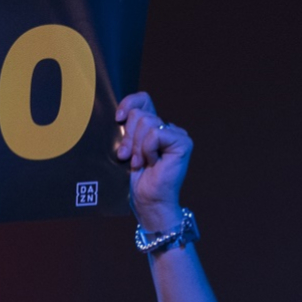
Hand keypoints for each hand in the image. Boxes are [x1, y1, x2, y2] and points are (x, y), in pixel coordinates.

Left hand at [114, 92, 191, 233]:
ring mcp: (177, 134)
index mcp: (154, 127)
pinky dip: (148, 149)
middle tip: (129, 158)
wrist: (149, 202)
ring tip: (140, 163)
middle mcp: (167, 128)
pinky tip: (153, 163)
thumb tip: (120, 115)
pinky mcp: (182, 142)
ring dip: (137, 147)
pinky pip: (155, 133)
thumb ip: (128, 130)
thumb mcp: (126, 149)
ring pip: (147, 122)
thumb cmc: (136, 181)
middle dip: (129, 137)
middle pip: (141, 114)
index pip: (143, 100)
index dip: (128, 104)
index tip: (118, 119)